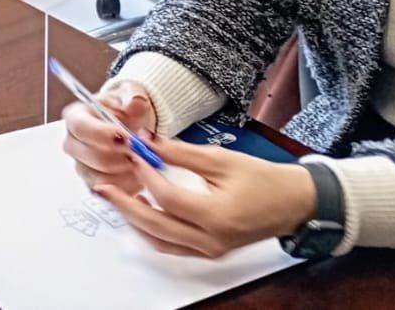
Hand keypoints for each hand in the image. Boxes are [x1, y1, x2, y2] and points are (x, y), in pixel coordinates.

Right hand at [61, 77, 157, 194]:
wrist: (133, 127)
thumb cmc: (127, 111)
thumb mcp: (132, 97)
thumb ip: (134, 99)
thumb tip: (135, 104)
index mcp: (76, 117)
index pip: (80, 127)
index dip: (102, 134)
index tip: (126, 137)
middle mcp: (73, 143)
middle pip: (89, 156)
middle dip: (119, 156)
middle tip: (141, 152)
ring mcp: (81, 165)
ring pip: (100, 177)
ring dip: (125, 172)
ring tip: (144, 162)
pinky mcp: (93, 183)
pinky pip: (107, 192)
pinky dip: (126, 186)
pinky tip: (140, 175)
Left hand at [92, 133, 317, 257]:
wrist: (293, 203)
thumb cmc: (263, 179)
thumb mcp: (221, 159)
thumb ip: (181, 152)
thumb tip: (147, 142)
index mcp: (216, 215)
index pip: (167, 197)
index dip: (145, 174)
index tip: (132, 153)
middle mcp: (211, 240)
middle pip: (154, 225)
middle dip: (123, 204)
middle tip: (101, 187)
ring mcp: (209, 250)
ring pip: (159, 240)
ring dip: (134, 219)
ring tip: (115, 197)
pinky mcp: (209, 251)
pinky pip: (171, 246)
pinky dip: (152, 230)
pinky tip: (140, 211)